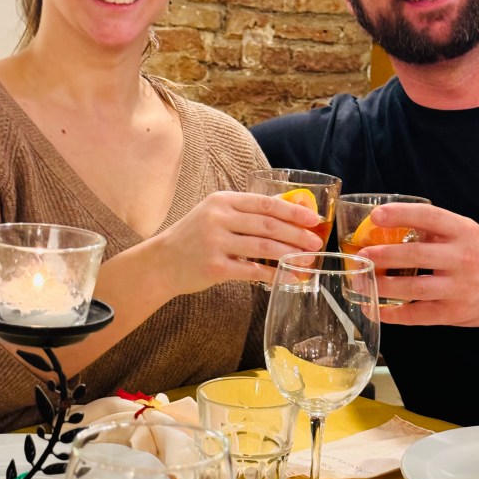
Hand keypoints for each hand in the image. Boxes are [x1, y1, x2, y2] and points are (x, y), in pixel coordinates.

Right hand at [159, 191, 323, 292]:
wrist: (162, 262)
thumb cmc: (195, 238)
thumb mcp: (216, 215)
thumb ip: (246, 212)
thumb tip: (288, 211)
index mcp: (222, 201)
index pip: (264, 203)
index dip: (292, 211)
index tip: (312, 219)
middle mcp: (218, 218)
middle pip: (267, 225)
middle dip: (297, 234)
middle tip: (316, 242)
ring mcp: (215, 243)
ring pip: (263, 247)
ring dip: (290, 254)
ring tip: (307, 259)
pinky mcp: (215, 267)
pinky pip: (252, 271)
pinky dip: (275, 274)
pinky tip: (290, 277)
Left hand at [357, 203, 478, 325]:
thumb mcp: (469, 234)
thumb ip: (437, 231)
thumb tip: (393, 227)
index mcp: (465, 232)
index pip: (430, 217)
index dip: (401, 214)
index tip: (377, 215)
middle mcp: (464, 259)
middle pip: (416, 255)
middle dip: (384, 255)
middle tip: (361, 255)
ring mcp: (460, 288)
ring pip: (413, 288)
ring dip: (382, 285)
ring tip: (361, 281)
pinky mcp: (455, 313)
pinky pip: (418, 315)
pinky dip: (394, 314)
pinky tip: (376, 309)